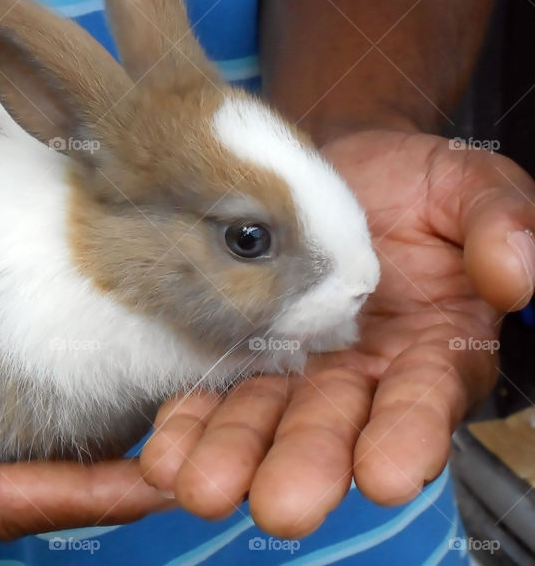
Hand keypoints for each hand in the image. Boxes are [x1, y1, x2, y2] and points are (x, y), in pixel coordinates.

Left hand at [140, 130, 534, 536]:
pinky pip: (217, 389)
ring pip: (266, 418)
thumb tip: (511, 273)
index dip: (405, 438)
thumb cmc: (414, 184)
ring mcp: (297, 365)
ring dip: (234, 455)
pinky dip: (191, 419)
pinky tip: (165, 447)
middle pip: (333, 427)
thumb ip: (499, 223)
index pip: (422, 403)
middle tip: (279, 503)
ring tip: (200, 485)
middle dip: (305, 466)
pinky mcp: (244, 348)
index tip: (384, 472)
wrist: (342, 162)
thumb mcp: (469, 189)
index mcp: (429, 351)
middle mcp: (361, 373)